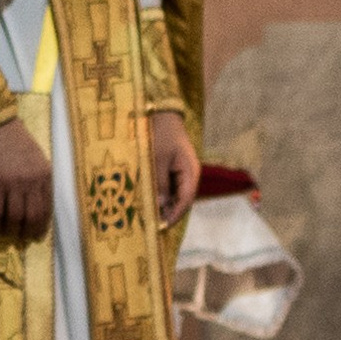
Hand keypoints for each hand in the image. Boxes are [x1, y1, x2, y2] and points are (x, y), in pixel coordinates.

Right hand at [0, 119, 54, 242]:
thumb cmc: (13, 139)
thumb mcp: (35, 158)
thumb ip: (37, 179)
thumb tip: (33, 203)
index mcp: (45, 175)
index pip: (47, 208)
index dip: (42, 225)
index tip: (37, 235)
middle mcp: (32, 181)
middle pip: (33, 216)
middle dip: (28, 232)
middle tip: (22, 239)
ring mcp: (12, 183)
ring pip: (15, 218)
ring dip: (11, 231)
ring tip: (6, 234)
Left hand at [150, 111, 198, 228]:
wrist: (161, 114)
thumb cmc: (160, 135)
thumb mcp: (157, 159)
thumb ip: (160, 183)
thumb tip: (162, 205)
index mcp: (190, 172)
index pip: (186, 200)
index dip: (175, 215)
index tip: (162, 226)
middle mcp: (189, 174)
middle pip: (182, 200)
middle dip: (169, 213)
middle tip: (153, 226)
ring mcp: (182, 172)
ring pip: (175, 195)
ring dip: (165, 205)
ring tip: (150, 216)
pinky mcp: (173, 169)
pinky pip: (170, 186)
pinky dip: (162, 195)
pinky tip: (150, 201)